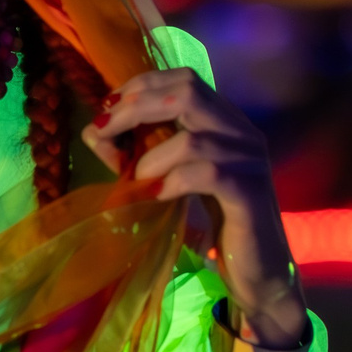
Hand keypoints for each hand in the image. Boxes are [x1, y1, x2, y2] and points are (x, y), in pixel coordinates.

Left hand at [84, 68, 306, 351]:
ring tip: (134, 179)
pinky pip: (207, 173)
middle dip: (136, 107)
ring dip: (151, 157)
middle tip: (104, 130)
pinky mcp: (249, 192)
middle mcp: (242, 131)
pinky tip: (156, 196)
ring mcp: (250, 160)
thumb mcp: (173, 180)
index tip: (107, 108)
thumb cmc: (214, 225)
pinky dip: (172, 181)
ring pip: (193, 138)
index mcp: (225, 121)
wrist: (258, 272)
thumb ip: (140, 154)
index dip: (142, 86)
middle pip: (188, 91)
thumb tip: (94, 131)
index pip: (184, 79)